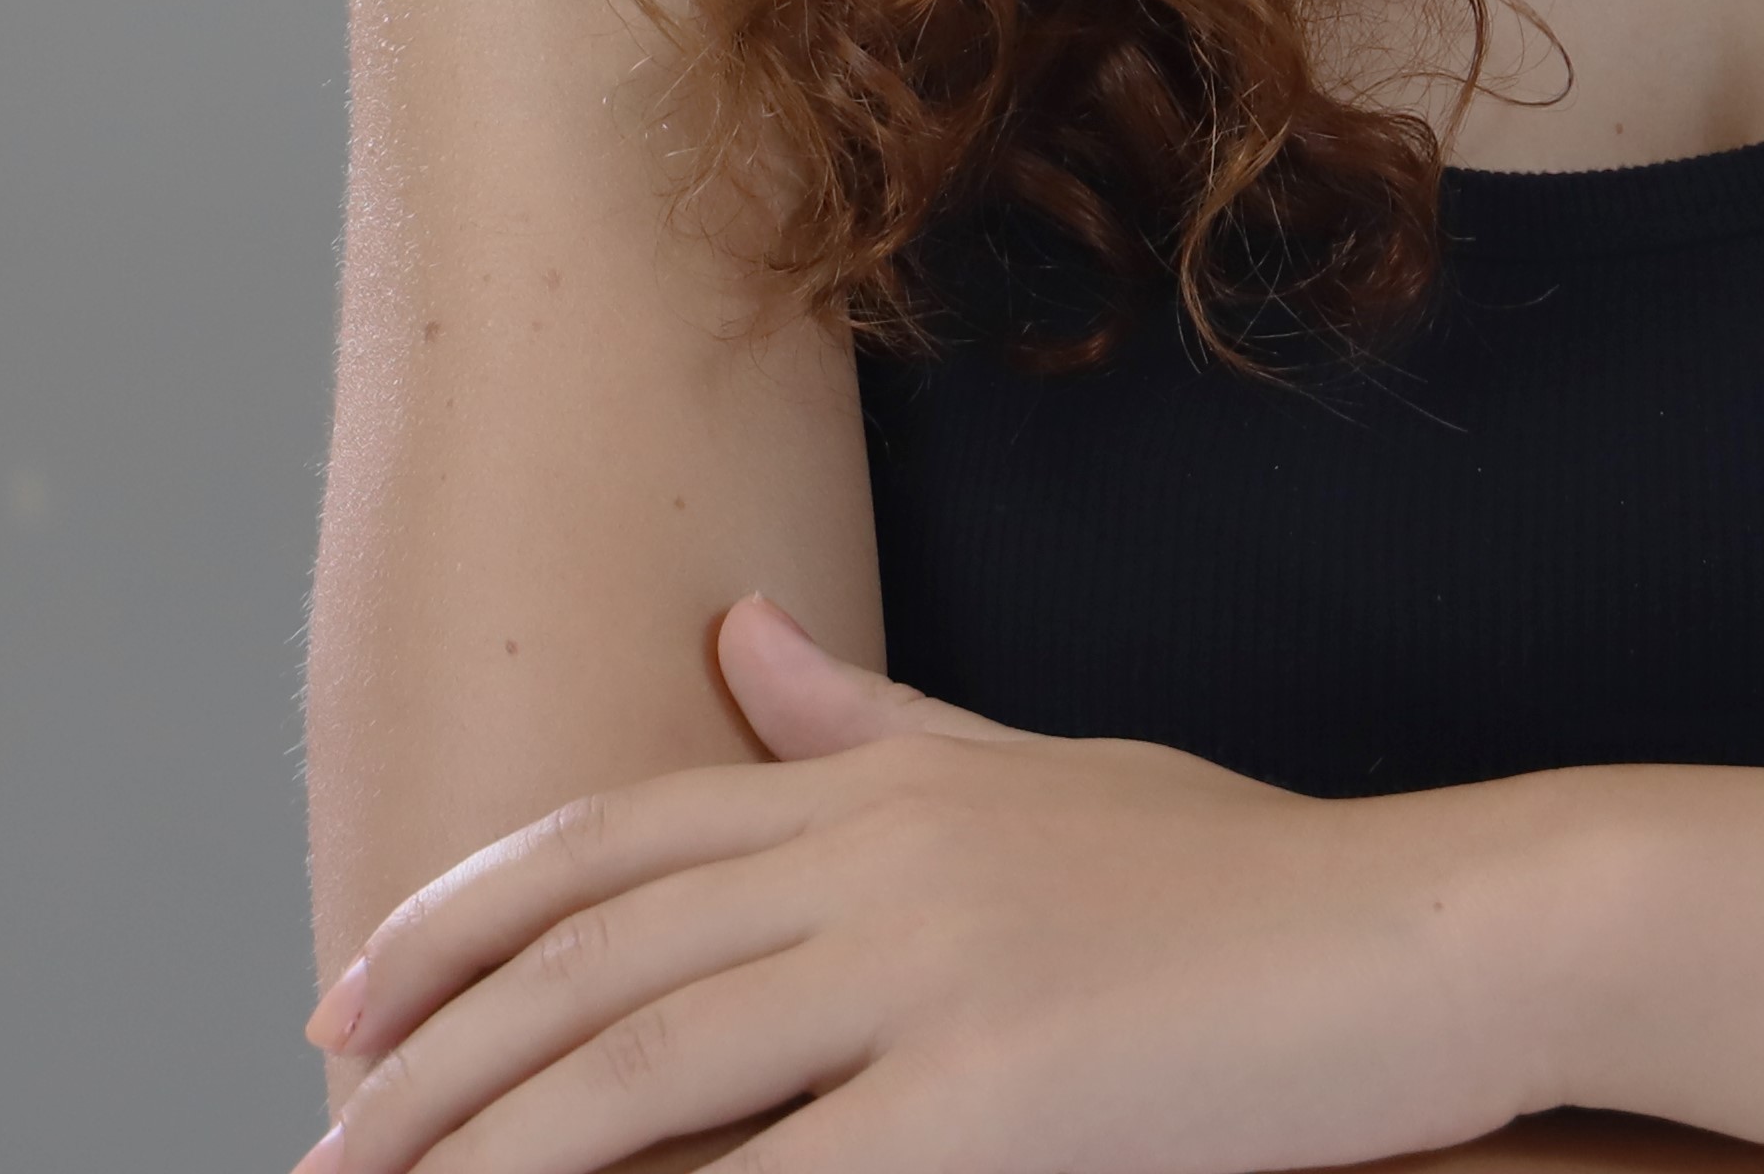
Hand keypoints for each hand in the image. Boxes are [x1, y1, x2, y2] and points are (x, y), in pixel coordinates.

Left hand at [304, 598, 1561, 1173]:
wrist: (1441, 932)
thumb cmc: (1259, 879)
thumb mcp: (1050, 776)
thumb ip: (879, 725)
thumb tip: (737, 641)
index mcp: (889, 783)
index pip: (610, 839)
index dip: (456, 924)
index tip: (346, 1007)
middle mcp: (887, 856)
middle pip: (589, 964)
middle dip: (424, 1069)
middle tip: (321, 1153)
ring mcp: (937, 972)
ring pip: (639, 1073)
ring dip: (489, 1158)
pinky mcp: (999, 1094)